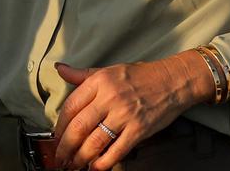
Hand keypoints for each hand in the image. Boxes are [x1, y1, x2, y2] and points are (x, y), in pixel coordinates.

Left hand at [52, 52, 214, 169]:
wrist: (172, 80)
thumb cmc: (140, 76)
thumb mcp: (110, 70)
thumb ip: (83, 75)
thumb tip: (60, 69)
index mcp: (100, 81)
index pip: (70, 106)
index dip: (60, 126)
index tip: (56, 137)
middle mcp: (110, 96)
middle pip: (78, 127)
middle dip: (65, 147)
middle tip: (60, 158)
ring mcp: (125, 114)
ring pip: (94, 142)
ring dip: (80, 159)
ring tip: (74, 165)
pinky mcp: (139, 129)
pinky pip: (116, 151)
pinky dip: (103, 163)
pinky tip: (96, 167)